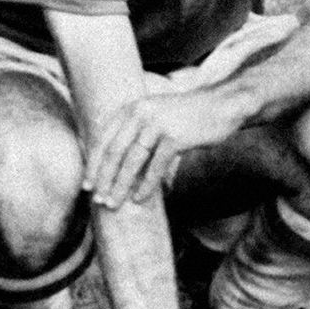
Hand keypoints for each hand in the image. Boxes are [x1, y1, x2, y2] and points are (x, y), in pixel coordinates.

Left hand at [83, 87, 246, 207]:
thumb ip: (135, 131)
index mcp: (131, 108)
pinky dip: (146, 185)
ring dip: (120, 185)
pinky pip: (155, 166)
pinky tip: (139, 198)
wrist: (222, 105)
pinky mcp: (175, 136)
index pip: (103, 139)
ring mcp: (157, 124)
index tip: (87, 185)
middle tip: (97, 199)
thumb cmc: (186, 115)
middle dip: (103, 178)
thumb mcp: (155, 114)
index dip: (93, 164)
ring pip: (131, 160)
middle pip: (113, 151)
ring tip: (114, 203)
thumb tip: (115, 161)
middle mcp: (140, 113)